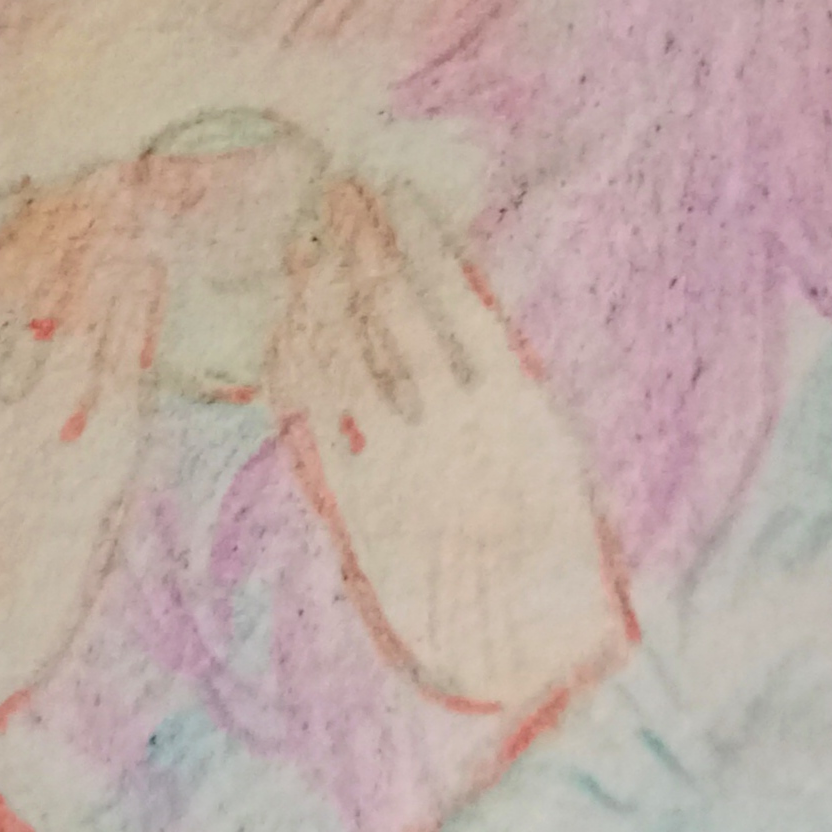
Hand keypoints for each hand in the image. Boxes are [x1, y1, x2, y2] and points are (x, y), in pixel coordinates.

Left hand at [267, 179, 632, 716]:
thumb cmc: (546, 538)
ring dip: (320, 289)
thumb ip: (494, 371)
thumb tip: (444, 288)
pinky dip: (297, 362)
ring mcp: (398, 457)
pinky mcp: (356, 498)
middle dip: (358, 241)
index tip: (390, 187)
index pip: (451, 290)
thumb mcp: (544, 444)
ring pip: (344, 349)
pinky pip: (315, 414)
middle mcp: (451, 419)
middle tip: (333, 190)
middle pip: (389, 305)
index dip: (415, 234)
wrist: (518, 644)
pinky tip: (285, 324)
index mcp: (512, 399)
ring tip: (306, 240)